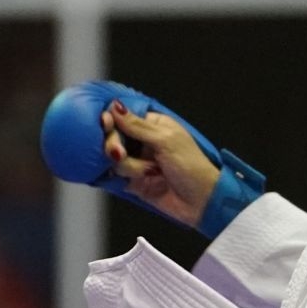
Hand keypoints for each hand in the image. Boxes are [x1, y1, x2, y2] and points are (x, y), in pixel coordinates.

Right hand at [100, 99, 219, 227]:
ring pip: (113, 158)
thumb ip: (138, 126)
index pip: (123, 116)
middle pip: (112, 136)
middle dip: (115, 145)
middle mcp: (142, 141)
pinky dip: (118, 178)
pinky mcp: (132, 181)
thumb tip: (116, 107)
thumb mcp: (166, 140)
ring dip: (129, 166)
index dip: (111, 120)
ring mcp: (136, 162)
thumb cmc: (191, 165)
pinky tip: (129, 179)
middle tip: (120, 153)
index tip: (106, 124)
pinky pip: (113, 176)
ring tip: (150, 172)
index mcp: (152, 125)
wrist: (201, 201)